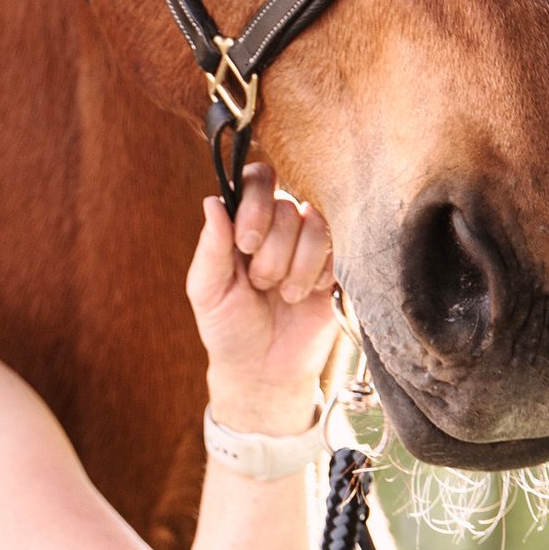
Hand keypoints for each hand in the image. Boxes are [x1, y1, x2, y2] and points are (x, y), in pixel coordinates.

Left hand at [187, 165, 339, 433]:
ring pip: (315, 224)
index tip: (245, 243)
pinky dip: (318, 274)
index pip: (258, 179)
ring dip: (296, 265)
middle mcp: (281, 226)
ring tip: (284, 294)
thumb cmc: (230, 328)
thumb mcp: (208, 291)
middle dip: (271, 250)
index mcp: (247, 222)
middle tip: (261, 283)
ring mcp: (312, 244)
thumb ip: (211, 247)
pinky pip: (340, 248)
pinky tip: (308, 294)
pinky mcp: (339, 265)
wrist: (264, 370)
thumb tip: (212, 201)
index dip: (256, 204)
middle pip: (287, 204)